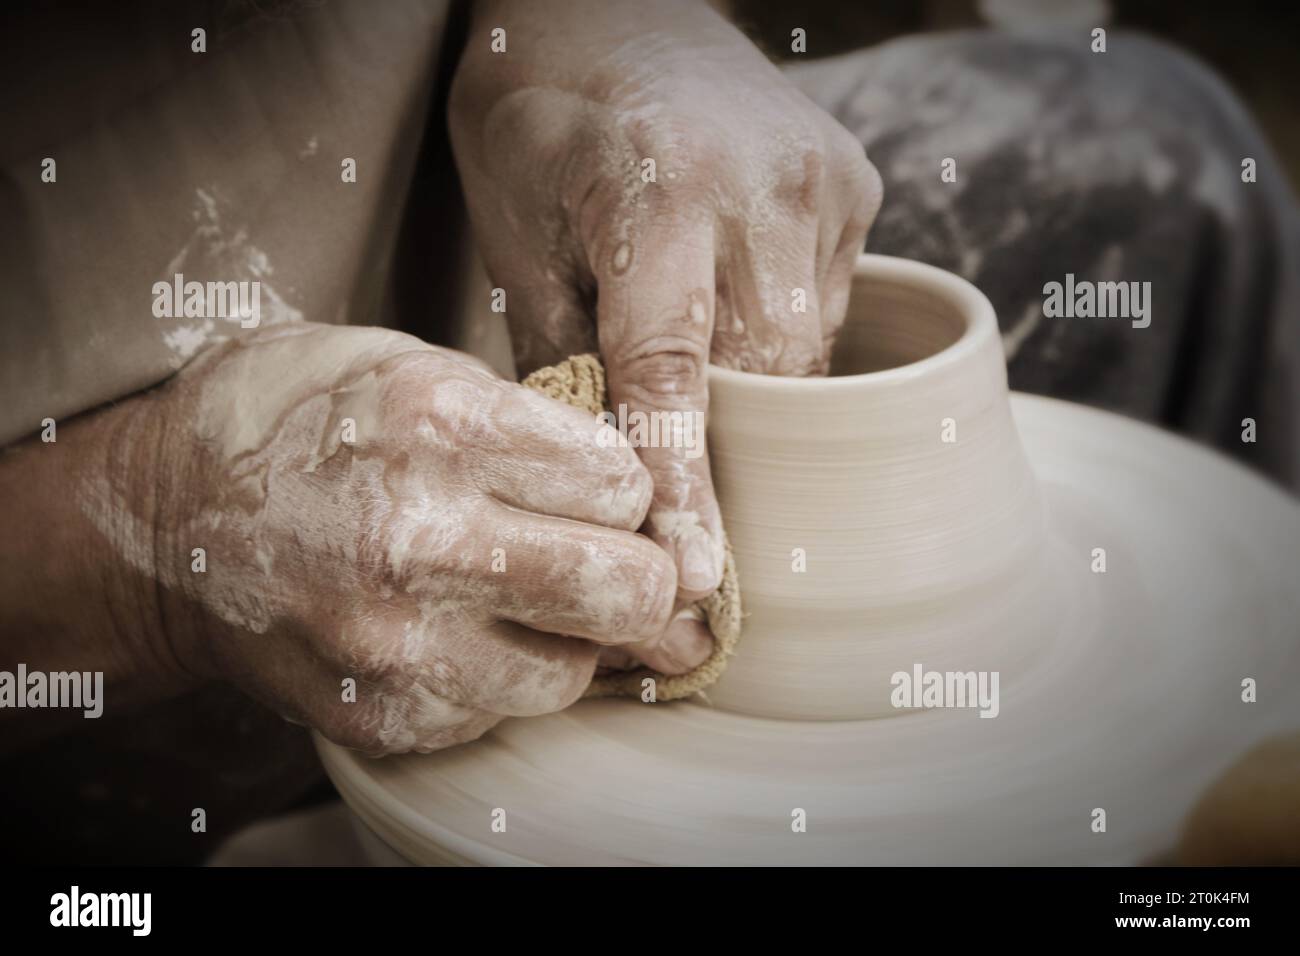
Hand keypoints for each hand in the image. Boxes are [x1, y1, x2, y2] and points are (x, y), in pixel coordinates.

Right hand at [82, 324, 678, 753]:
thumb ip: (538, 426)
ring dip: (565, 637)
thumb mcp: (414, 365)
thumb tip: (653, 505)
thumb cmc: (304, 425)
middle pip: (626, 592)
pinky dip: (496, 673)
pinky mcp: (381, 715)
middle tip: (597, 557)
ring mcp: (396, 642)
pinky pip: (499, 711)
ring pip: (574, 671)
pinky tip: (453, 627)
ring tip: (513, 595)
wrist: (168, 524)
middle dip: (633, 575)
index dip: (620, 489)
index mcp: (438, 426)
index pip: (624, 486)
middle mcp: (419, 541)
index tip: (587, 489)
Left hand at [449, 0, 880, 633]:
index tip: (697, 578)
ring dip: (754, 386)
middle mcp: (763, 186)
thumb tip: (603, 473)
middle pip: (766, 377)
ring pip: (806, 349)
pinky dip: (778, 330)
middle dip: (726, 440)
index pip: (675, 377)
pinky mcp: (853, 180)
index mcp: (658, 194)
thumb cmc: (537, 113)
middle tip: (680, 491)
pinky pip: (825, 302)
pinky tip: (729, 297)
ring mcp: (822, 180)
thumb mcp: (515, 234)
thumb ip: (561, 353)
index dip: (684, 485)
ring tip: (693, 363)